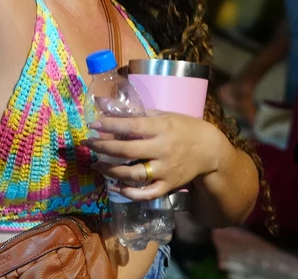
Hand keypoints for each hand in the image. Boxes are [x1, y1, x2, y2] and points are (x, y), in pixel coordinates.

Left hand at [88, 112, 223, 200]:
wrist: (209, 150)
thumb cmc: (183, 128)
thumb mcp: (163, 115)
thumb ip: (135, 113)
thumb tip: (105, 104)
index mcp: (161, 128)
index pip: (132, 126)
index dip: (110, 125)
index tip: (92, 124)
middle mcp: (162, 149)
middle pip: (128, 150)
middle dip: (103, 147)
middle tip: (87, 144)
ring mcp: (165, 169)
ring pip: (133, 174)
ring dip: (111, 170)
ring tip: (97, 164)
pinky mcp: (168, 185)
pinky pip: (146, 193)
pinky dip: (129, 192)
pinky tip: (115, 186)